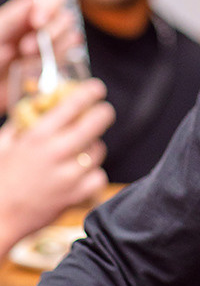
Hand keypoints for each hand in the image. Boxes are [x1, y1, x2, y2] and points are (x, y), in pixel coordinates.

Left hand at [0, 0, 80, 112]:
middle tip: (26, 49)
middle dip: (51, 32)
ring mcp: (51, 45)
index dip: (50, 5)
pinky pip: (68, 58)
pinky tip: (35, 68)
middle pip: (66, 17)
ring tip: (25, 60)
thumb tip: (34, 3)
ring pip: (71, 37)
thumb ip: (11, 18)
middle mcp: (43, 26)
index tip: (37, 22)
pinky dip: (54, 62)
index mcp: (26, 12)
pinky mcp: (55, 64)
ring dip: (52, 49)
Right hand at [0, 77, 113, 256]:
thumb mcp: (4, 144)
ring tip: (81, 151)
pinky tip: (82, 175)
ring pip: (99, 150)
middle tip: (102, 113)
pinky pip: (99, 177)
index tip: (97, 89)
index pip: (74, 104)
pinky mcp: (74, 196)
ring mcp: (68, 175)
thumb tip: (35, 107)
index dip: (91, 92)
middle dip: (103, 113)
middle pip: (97, 122)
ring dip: (93, 148)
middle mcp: (56, 152)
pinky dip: (94, 175)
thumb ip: (21, 124)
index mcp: (38, 135)